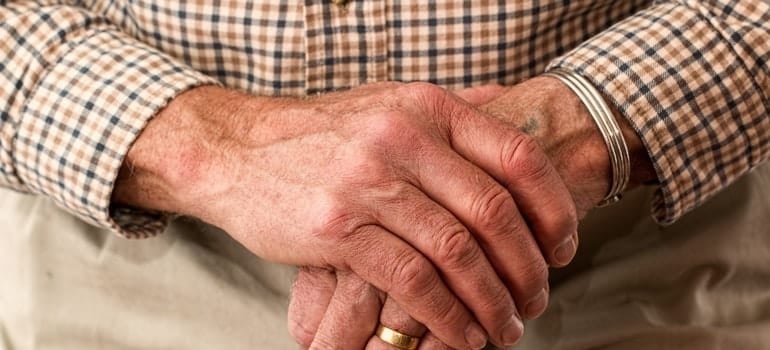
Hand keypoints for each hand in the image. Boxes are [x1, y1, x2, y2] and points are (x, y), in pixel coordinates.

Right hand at [114, 82, 577, 348]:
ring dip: (491, 299)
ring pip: (456, 251)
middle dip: (527, 265)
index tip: (564, 247)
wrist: (237, 150)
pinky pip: (412, 280)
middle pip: (493, 210)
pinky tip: (460, 333)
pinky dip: (446, 314)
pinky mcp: (339, 228)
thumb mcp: (386, 102)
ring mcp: (369, 182)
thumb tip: (506, 103)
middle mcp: (403, 138)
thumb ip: (446, 109)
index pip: (517, 155)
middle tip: (537, 298)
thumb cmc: (321, 135)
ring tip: (506, 326)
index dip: (554, 207)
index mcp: (426, 107)